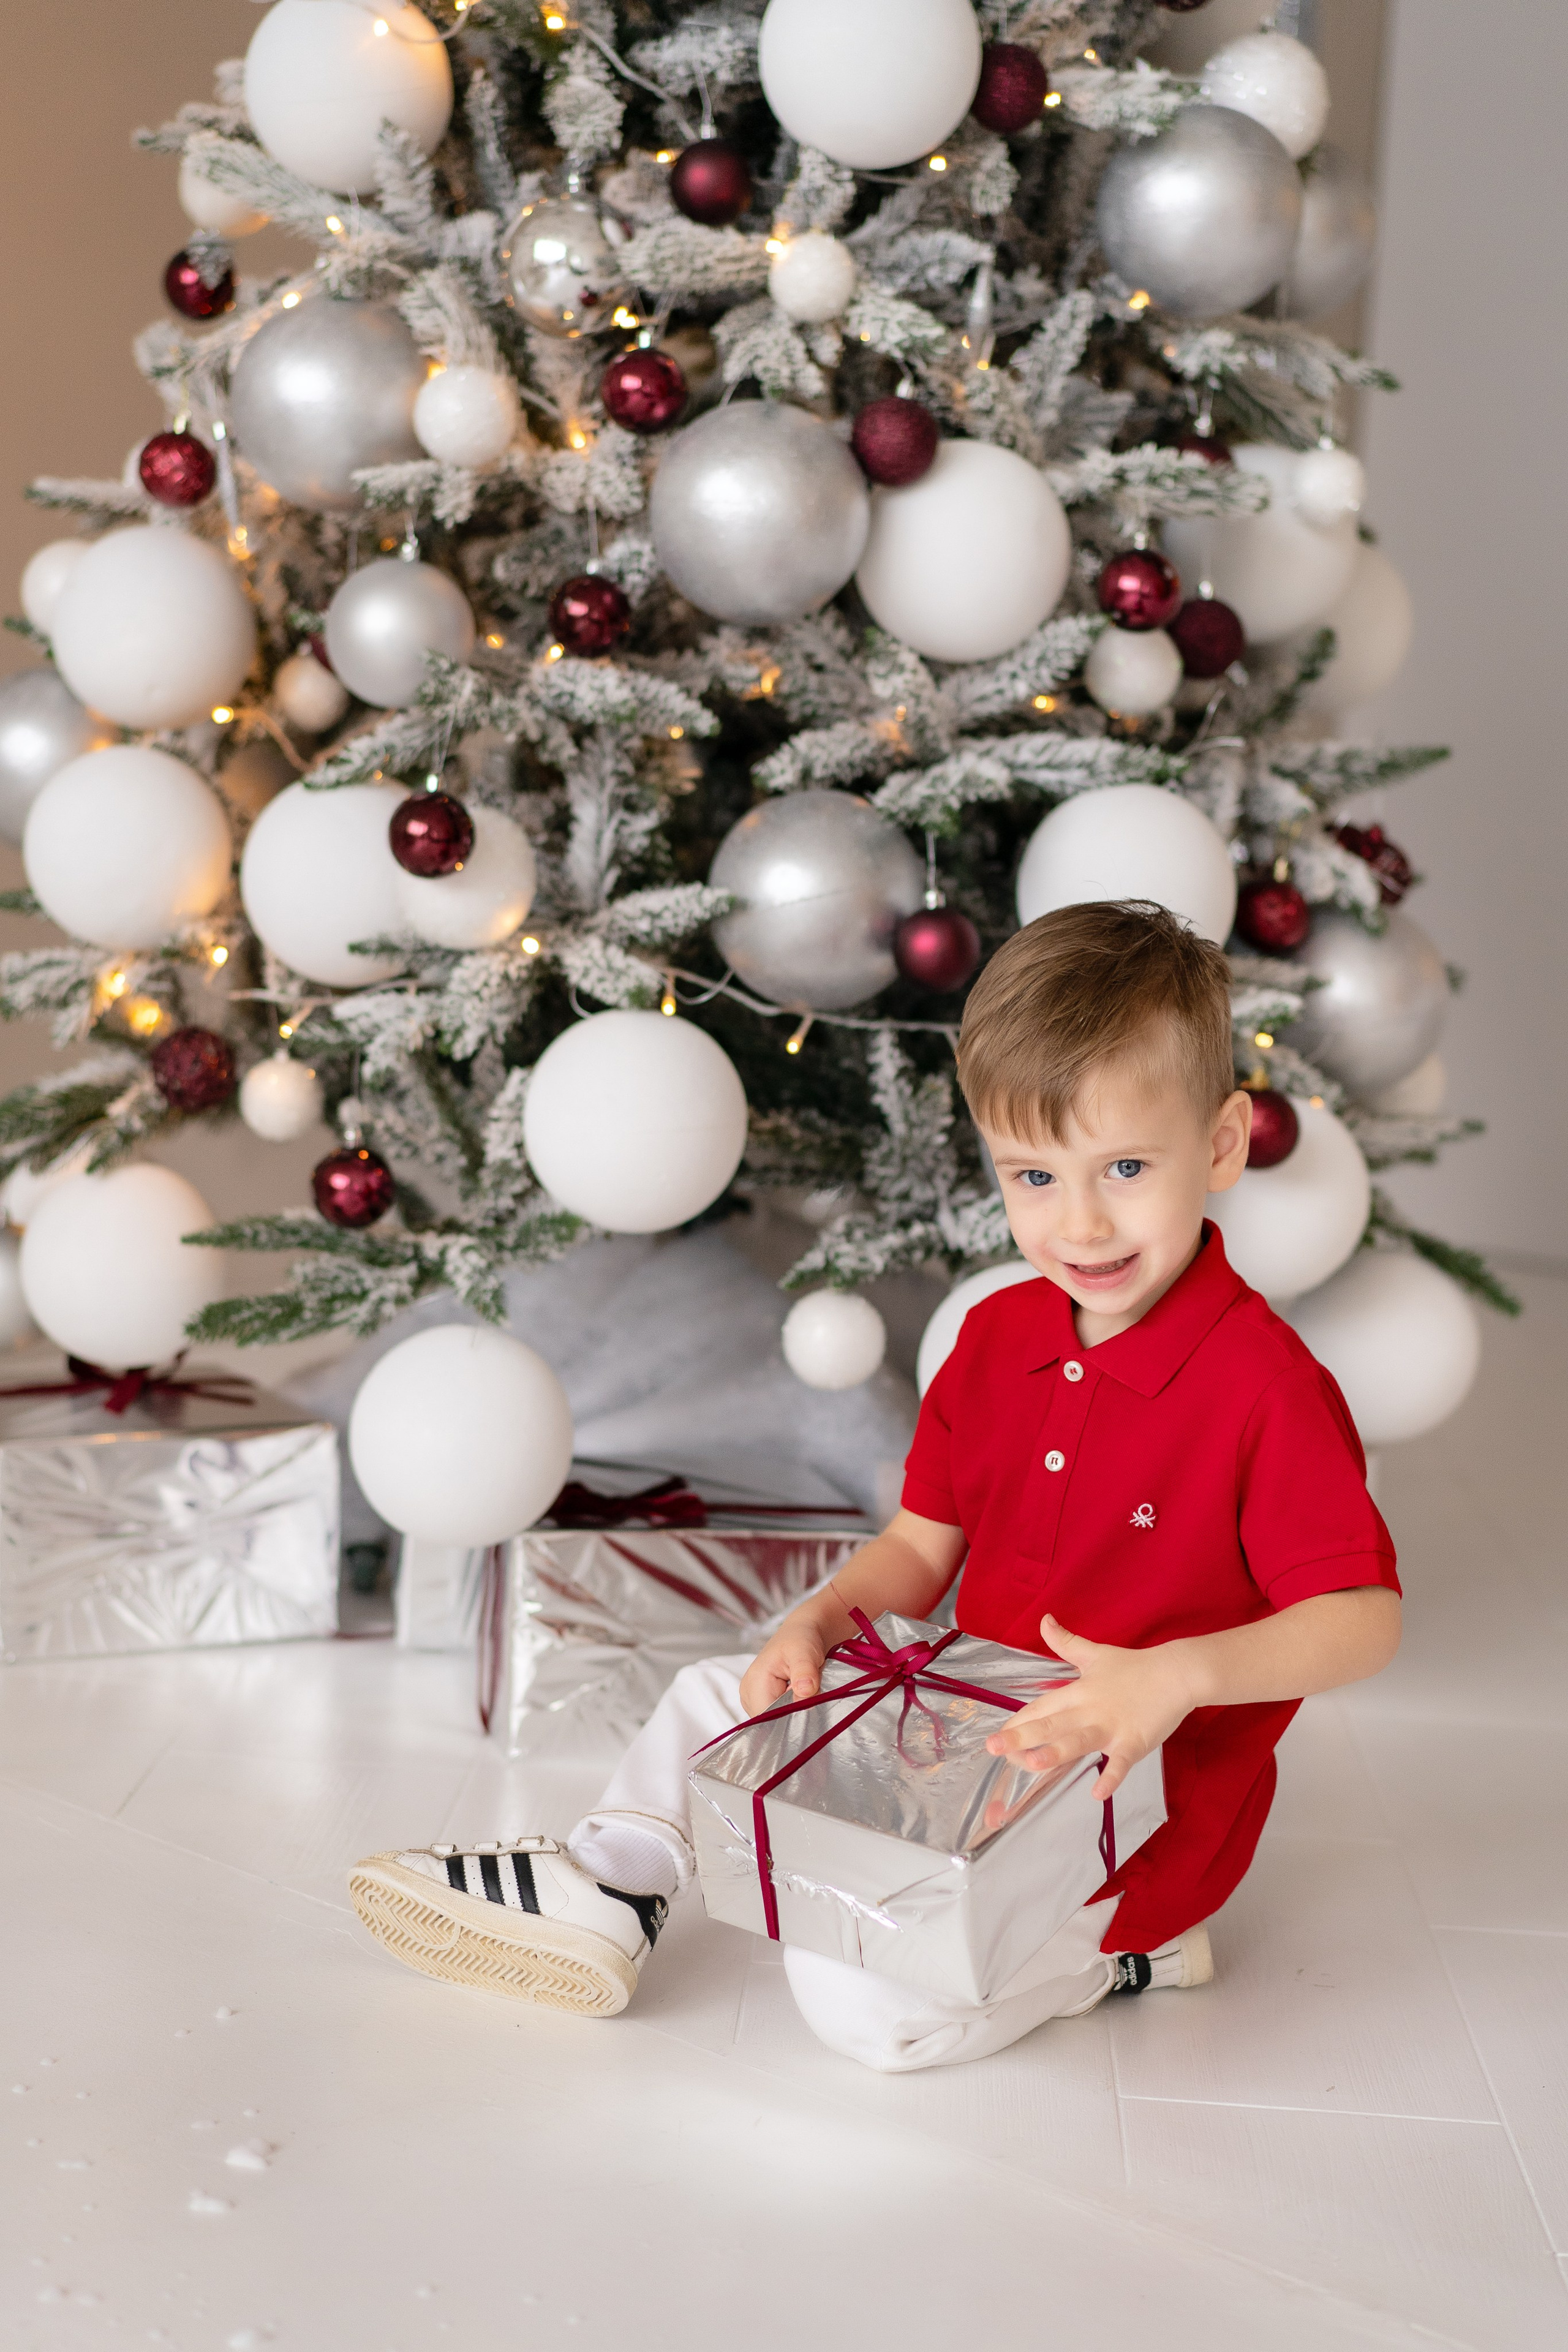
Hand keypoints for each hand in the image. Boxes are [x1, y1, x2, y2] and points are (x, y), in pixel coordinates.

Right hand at [739, 1615, 831, 1716]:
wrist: (803, 1633)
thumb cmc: (801, 1639)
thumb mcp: (805, 1651)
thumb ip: (804, 1672)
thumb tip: (805, 1691)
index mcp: (754, 1684)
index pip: (767, 1720)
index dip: (790, 1718)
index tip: (809, 1707)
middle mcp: (749, 1696)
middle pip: (771, 1723)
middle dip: (793, 1716)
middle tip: (810, 1696)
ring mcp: (755, 1701)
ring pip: (777, 1722)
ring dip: (794, 1713)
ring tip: (806, 1693)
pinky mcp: (764, 1702)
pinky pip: (779, 1717)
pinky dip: (793, 1710)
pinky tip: (802, 1696)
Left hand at [983, 1615, 1202, 1797]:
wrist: (1176, 1673)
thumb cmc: (1134, 1666)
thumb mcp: (1095, 1653)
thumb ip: (1066, 1642)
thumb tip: (1044, 1619)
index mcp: (1078, 1691)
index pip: (1042, 1707)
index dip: (1019, 1721)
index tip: (996, 1735)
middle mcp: (1090, 1709)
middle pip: (1052, 1724)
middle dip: (1022, 1736)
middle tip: (994, 1748)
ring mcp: (1112, 1726)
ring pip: (1079, 1741)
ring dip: (1056, 1752)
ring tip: (1032, 1763)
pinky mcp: (1135, 1741)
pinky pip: (1121, 1762)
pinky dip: (1111, 1776)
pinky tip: (1097, 1793)